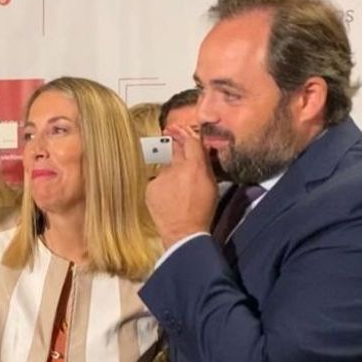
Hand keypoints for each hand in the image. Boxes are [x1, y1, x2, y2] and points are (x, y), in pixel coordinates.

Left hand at [147, 124, 217, 245]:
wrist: (183, 232)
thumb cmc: (201, 211)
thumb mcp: (211, 186)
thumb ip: (205, 164)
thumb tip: (201, 149)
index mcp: (195, 166)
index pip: (190, 140)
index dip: (185, 133)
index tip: (180, 128)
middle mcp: (177, 168)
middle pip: (173, 147)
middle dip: (173, 141)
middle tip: (170, 135)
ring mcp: (161, 177)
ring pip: (164, 164)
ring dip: (168, 167)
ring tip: (175, 183)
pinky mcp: (150, 187)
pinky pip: (156, 179)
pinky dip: (161, 184)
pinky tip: (167, 195)